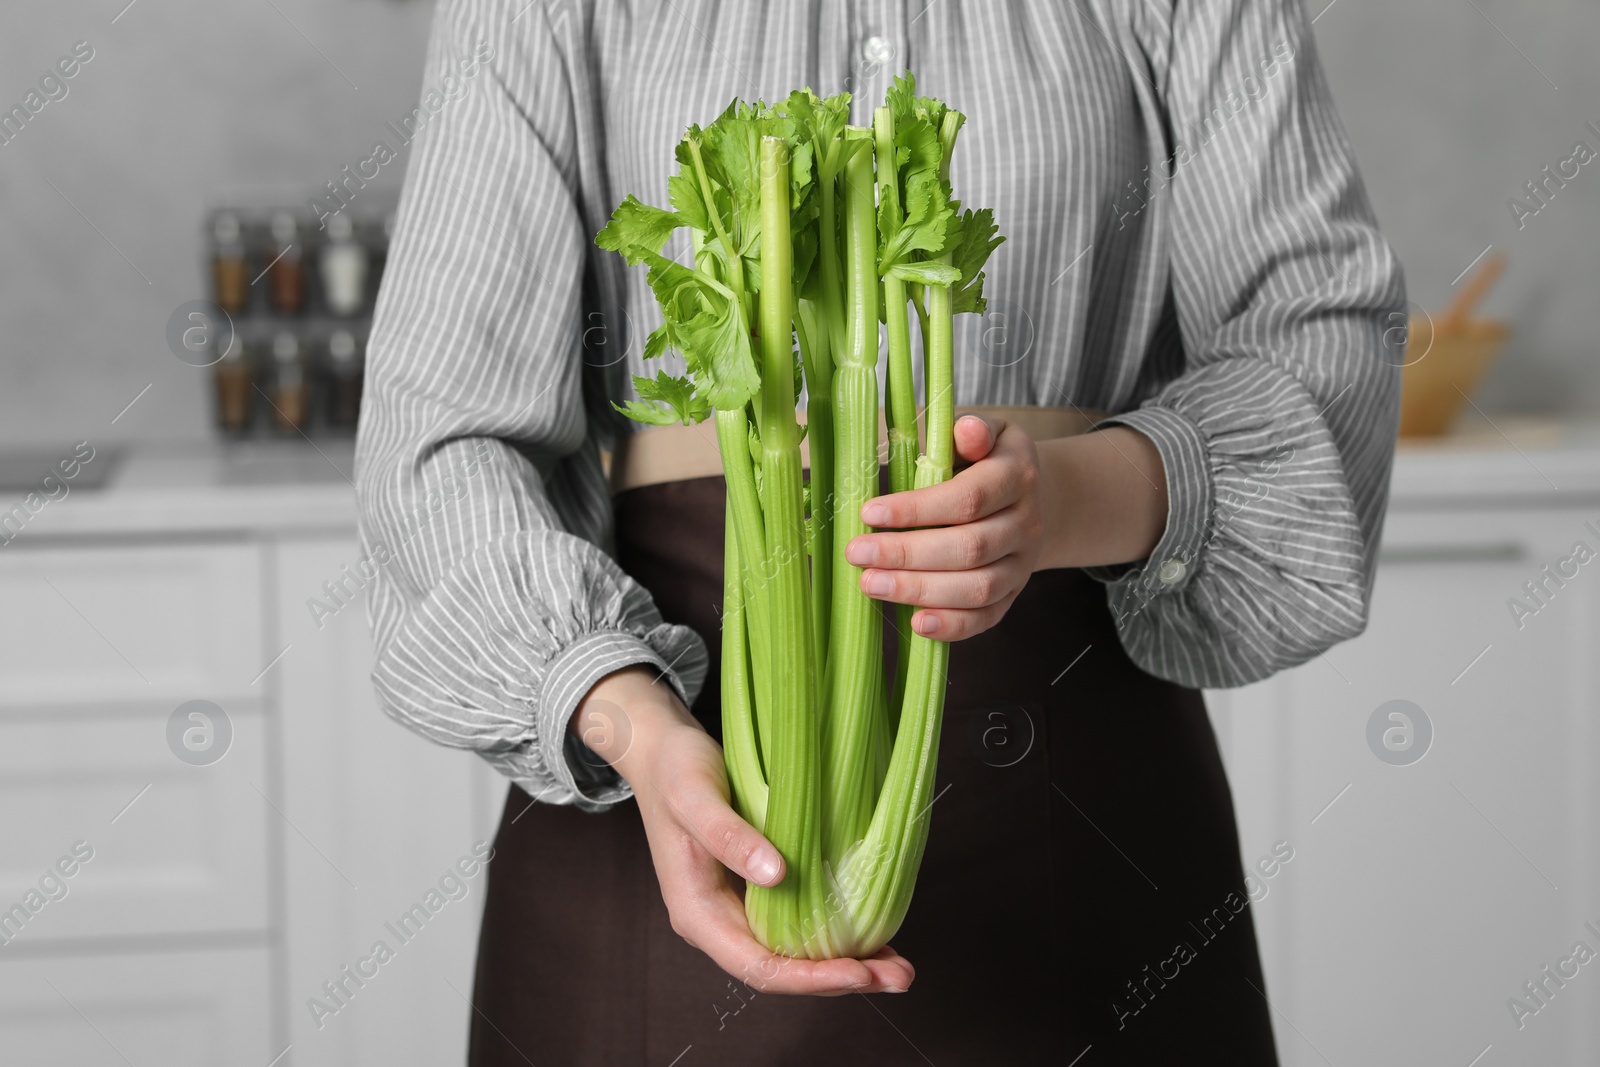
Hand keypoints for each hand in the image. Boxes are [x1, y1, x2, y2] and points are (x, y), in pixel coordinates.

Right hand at [573, 667, 915, 994]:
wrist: (662, 752)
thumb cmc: (674, 771)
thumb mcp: (694, 797)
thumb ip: (730, 837)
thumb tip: (776, 875)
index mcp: (697, 914)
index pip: (758, 967)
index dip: (809, 978)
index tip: (859, 973)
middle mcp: (719, 923)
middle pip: (782, 971)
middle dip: (840, 979)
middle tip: (899, 977)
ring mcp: (739, 909)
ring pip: (795, 955)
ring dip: (846, 964)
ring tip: (898, 967)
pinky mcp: (758, 890)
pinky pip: (799, 926)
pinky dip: (837, 935)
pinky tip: (874, 933)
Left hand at [846, 415, 1044, 640]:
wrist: (1036, 499)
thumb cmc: (989, 462)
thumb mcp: (986, 434)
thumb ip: (970, 432)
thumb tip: (964, 429)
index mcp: (1017, 477)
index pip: (968, 499)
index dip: (917, 509)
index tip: (869, 512)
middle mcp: (1027, 524)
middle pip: (969, 548)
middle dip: (908, 554)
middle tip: (857, 553)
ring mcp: (1023, 564)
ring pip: (977, 588)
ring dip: (921, 591)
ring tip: (871, 584)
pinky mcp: (1013, 594)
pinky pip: (986, 617)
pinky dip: (952, 625)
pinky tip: (915, 623)